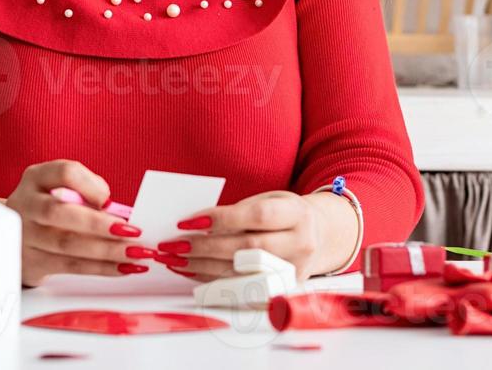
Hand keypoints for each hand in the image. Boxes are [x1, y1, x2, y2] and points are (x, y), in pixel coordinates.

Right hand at [6, 160, 148, 286]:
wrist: (12, 235)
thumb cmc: (48, 208)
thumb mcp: (60, 189)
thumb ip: (88, 193)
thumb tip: (120, 212)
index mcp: (36, 178)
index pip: (64, 173)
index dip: (90, 186)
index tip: (109, 201)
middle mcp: (26, 204)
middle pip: (59, 213)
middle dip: (99, 224)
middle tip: (131, 231)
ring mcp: (24, 236)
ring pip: (67, 244)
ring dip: (107, 250)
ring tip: (134, 252)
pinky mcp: (32, 263)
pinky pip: (70, 266)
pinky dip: (101, 268)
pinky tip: (122, 267)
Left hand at [156, 190, 352, 281]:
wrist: (319, 237)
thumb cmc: (285, 215)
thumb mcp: (270, 200)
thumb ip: (240, 211)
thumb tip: (195, 224)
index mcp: (297, 215)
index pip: (258, 216)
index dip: (221, 219)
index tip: (187, 222)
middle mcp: (299, 245)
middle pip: (247, 249)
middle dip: (204, 247)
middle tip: (172, 245)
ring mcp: (292, 271)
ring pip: (241, 273)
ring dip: (202, 267)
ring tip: (174, 260)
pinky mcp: (281, 290)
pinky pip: (241, 288)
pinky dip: (212, 280)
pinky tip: (191, 272)